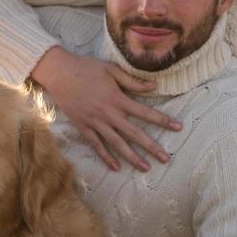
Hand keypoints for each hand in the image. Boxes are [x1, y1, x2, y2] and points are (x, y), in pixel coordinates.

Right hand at [31, 46, 177, 171]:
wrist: (59, 72)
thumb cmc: (86, 68)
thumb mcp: (111, 69)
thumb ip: (132, 81)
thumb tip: (154, 87)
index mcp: (117, 98)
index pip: (145, 112)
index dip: (162, 120)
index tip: (178, 128)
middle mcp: (108, 113)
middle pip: (133, 133)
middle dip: (151, 147)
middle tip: (166, 159)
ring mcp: (94, 122)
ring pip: (116, 143)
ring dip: (132, 157)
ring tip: (146, 168)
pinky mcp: (83, 126)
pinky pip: (96, 145)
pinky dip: (106, 157)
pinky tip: (116, 167)